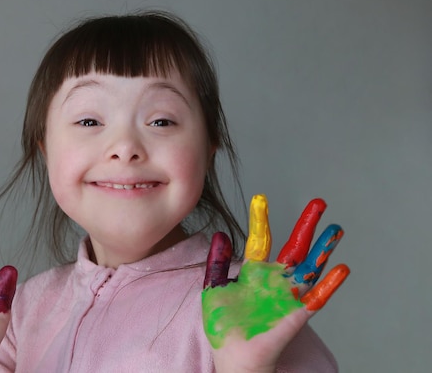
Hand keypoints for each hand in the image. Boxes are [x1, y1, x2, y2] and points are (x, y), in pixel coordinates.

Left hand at [202, 195, 348, 372]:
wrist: (232, 357)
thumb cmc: (223, 326)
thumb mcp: (214, 289)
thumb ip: (217, 262)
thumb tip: (220, 234)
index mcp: (254, 272)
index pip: (260, 239)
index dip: (261, 219)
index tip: (260, 198)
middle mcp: (275, 279)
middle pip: (294, 246)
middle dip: (306, 225)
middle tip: (318, 203)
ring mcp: (288, 295)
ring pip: (310, 267)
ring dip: (324, 248)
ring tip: (336, 228)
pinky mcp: (296, 314)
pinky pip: (316, 297)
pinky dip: (329, 284)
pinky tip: (341, 269)